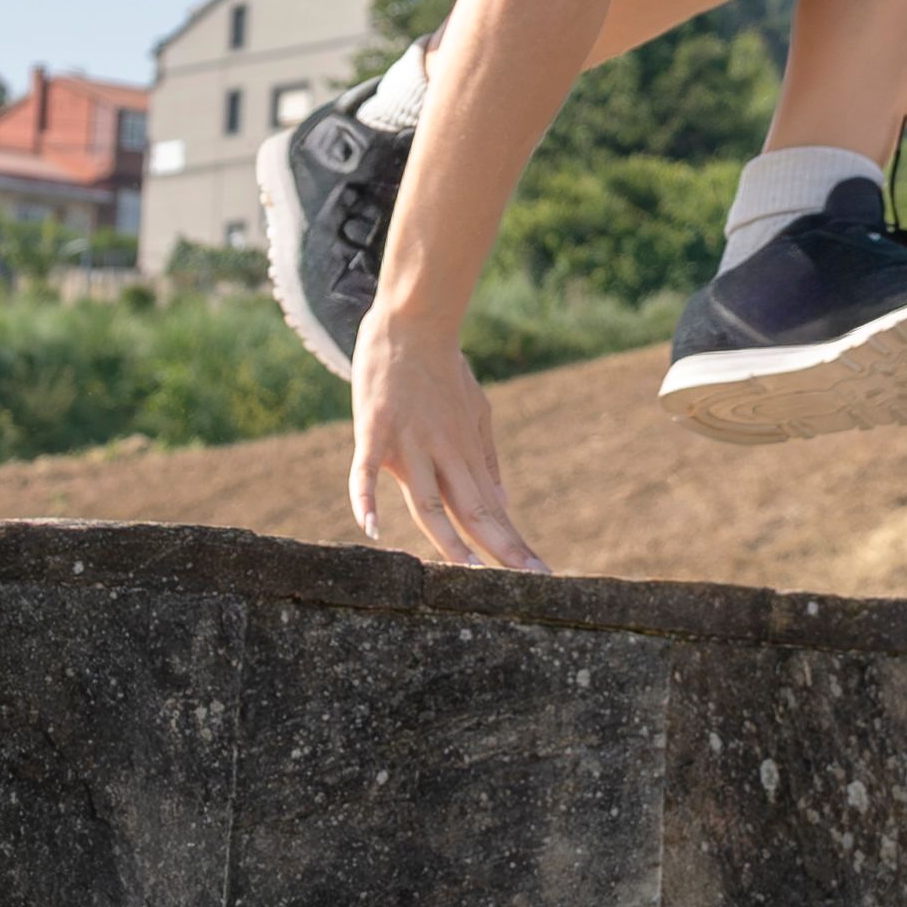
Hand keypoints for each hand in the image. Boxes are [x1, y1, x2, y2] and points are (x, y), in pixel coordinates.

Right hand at [347, 321, 550, 573]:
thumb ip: (487, 460)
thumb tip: (503, 503)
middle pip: (472, 512)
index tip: (540, 576)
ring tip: (464, 574)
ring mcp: (409, 442)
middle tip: (527, 584)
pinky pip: (367, 468)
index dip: (514, 545)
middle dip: (499, 550)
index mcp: (466, 453)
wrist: (414, 321)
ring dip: (447, 539)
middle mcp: (443, 453)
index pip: (493, 510)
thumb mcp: (477, 411)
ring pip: (428, 502)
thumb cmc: (443, 368)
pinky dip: (366, 497)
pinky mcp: (376, 428)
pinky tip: (370, 528)